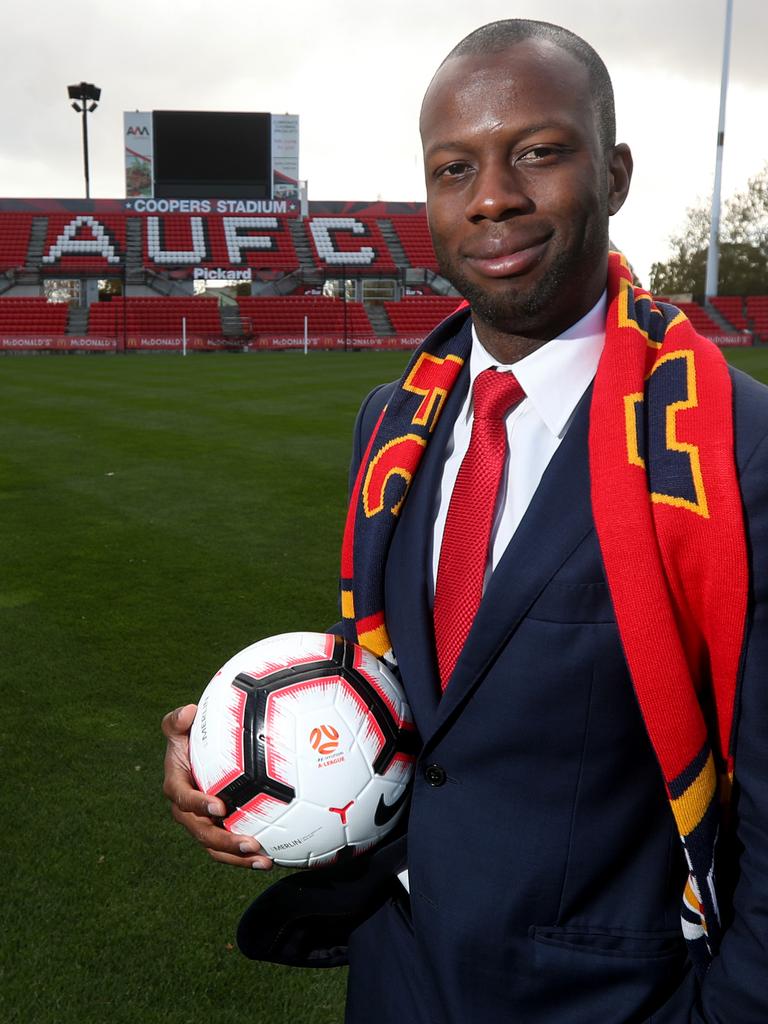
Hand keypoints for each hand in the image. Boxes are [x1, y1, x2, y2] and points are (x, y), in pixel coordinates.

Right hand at [161, 703, 272, 869]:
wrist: (199, 755)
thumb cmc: (190, 738)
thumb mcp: (179, 726)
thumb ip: (178, 720)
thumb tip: (188, 712)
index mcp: (176, 786)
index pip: (183, 799)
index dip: (199, 804)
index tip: (219, 806)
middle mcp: (187, 811)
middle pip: (202, 832)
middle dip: (225, 841)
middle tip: (250, 843)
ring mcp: (202, 823)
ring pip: (216, 847)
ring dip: (238, 857)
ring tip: (264, 860)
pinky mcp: (218, 829)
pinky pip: (229, 848)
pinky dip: (247, 857)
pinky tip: (271, 859)